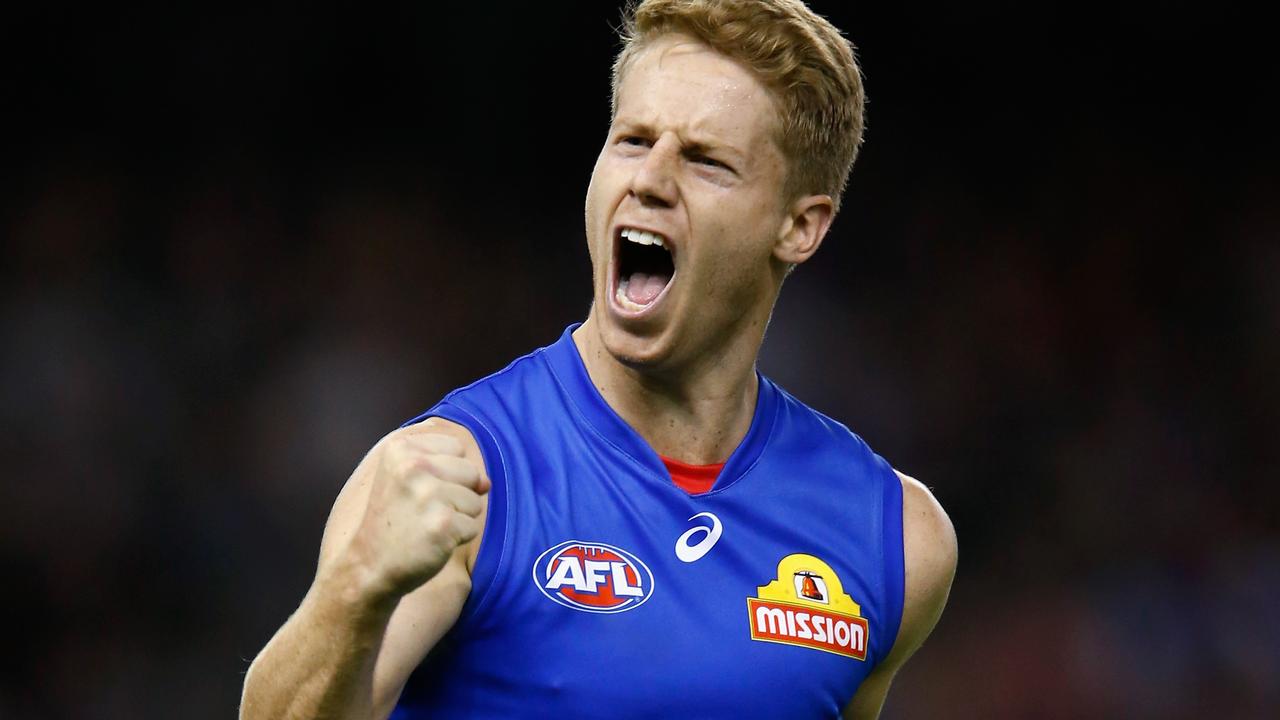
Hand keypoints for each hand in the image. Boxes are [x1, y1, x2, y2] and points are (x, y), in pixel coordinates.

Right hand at [349, 430, 489, 599]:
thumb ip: (447, 466)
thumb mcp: (404, 478)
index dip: (446, 473)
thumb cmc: (394, 520)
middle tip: (422, 512)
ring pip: (475, 500)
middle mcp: (413, 466)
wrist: (368, 566)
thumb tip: (486, 482)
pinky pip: (473, 526)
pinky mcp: (442, 524)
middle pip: (471, 471)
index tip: (417, 490)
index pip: (456, 447)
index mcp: (400, 448)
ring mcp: (428, 495)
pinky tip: (430, 542)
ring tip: (425, 526)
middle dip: (457, 495)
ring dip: (458, 518)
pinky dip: (457, 539)